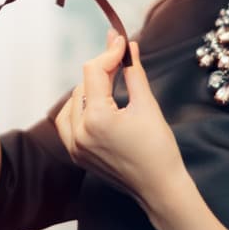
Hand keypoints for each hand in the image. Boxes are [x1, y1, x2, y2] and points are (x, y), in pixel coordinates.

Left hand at [56, 33, 188, 211]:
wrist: (160, 189)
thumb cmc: (158, 150)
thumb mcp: (147, 105)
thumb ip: (134, 72)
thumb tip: (128, 46)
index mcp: (96, 119)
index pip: (95, 71)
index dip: (110, 52)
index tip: (121, 40)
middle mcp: (78, 133)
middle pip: (83, 85)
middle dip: (102, 70)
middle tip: (121, 58)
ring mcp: (74, 146)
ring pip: (73, 102)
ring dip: (89, 89)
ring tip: (111, 82)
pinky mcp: (76, 155)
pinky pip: (68, 122)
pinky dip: (80, 109)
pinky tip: (97, 104)